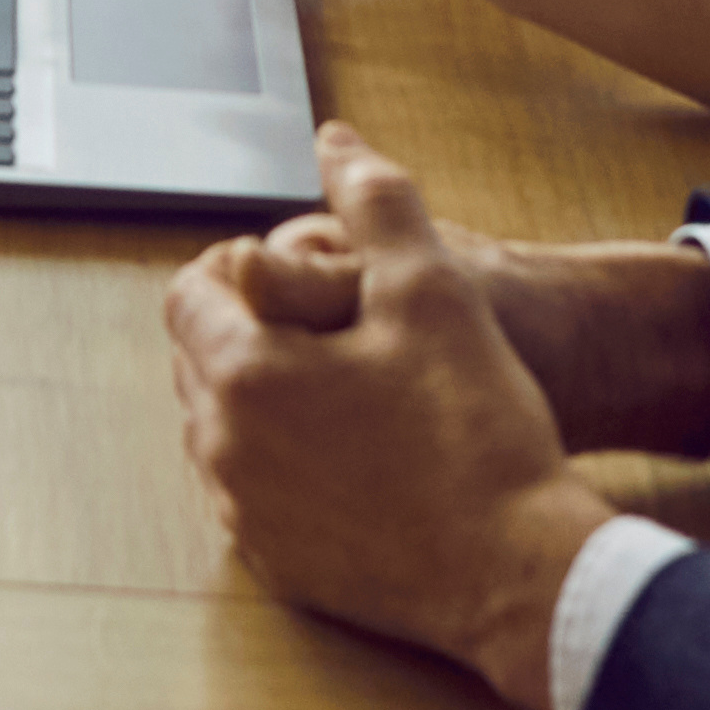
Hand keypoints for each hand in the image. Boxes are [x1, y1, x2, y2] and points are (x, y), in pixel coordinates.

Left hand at [161, 128, 618, 707]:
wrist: (521, 568)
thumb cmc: (478, 428)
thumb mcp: (434, 286)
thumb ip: (374, 200)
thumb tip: (334, 141)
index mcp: (243, 374)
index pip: (188, 293)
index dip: (238, 268)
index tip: (306, 275)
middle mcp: (224, 451)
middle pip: (200, 361)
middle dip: (249, 331)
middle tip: (335, 327)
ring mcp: (248, 518)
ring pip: (225, 429)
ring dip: (265, 397)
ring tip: (349, 386)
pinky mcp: (280, 568)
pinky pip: (256, 493)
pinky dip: (287, 462)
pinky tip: (358, 452)